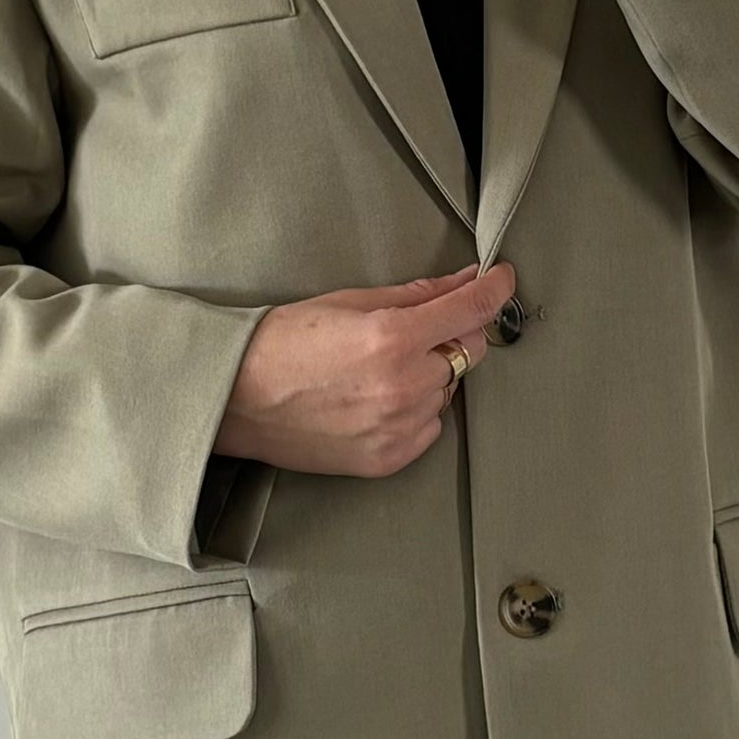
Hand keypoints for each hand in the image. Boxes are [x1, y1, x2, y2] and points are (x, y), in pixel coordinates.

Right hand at [213, 261, 517, 480]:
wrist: (236, 400)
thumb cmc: (281, 344)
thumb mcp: (347, 303)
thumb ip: (415, 295)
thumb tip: (461, 282)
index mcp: (393, 338)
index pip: (471, 309)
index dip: (495, 289)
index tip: (502, 280)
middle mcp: (404, 386)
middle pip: (469, 351)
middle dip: (453, 334)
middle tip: (413, 330)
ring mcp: (398, 427)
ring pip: (447, 391)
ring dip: (430, 375)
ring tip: (376, 371)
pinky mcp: (389, 459)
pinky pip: (429, 427)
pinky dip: (415, 411)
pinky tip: (374, 400)